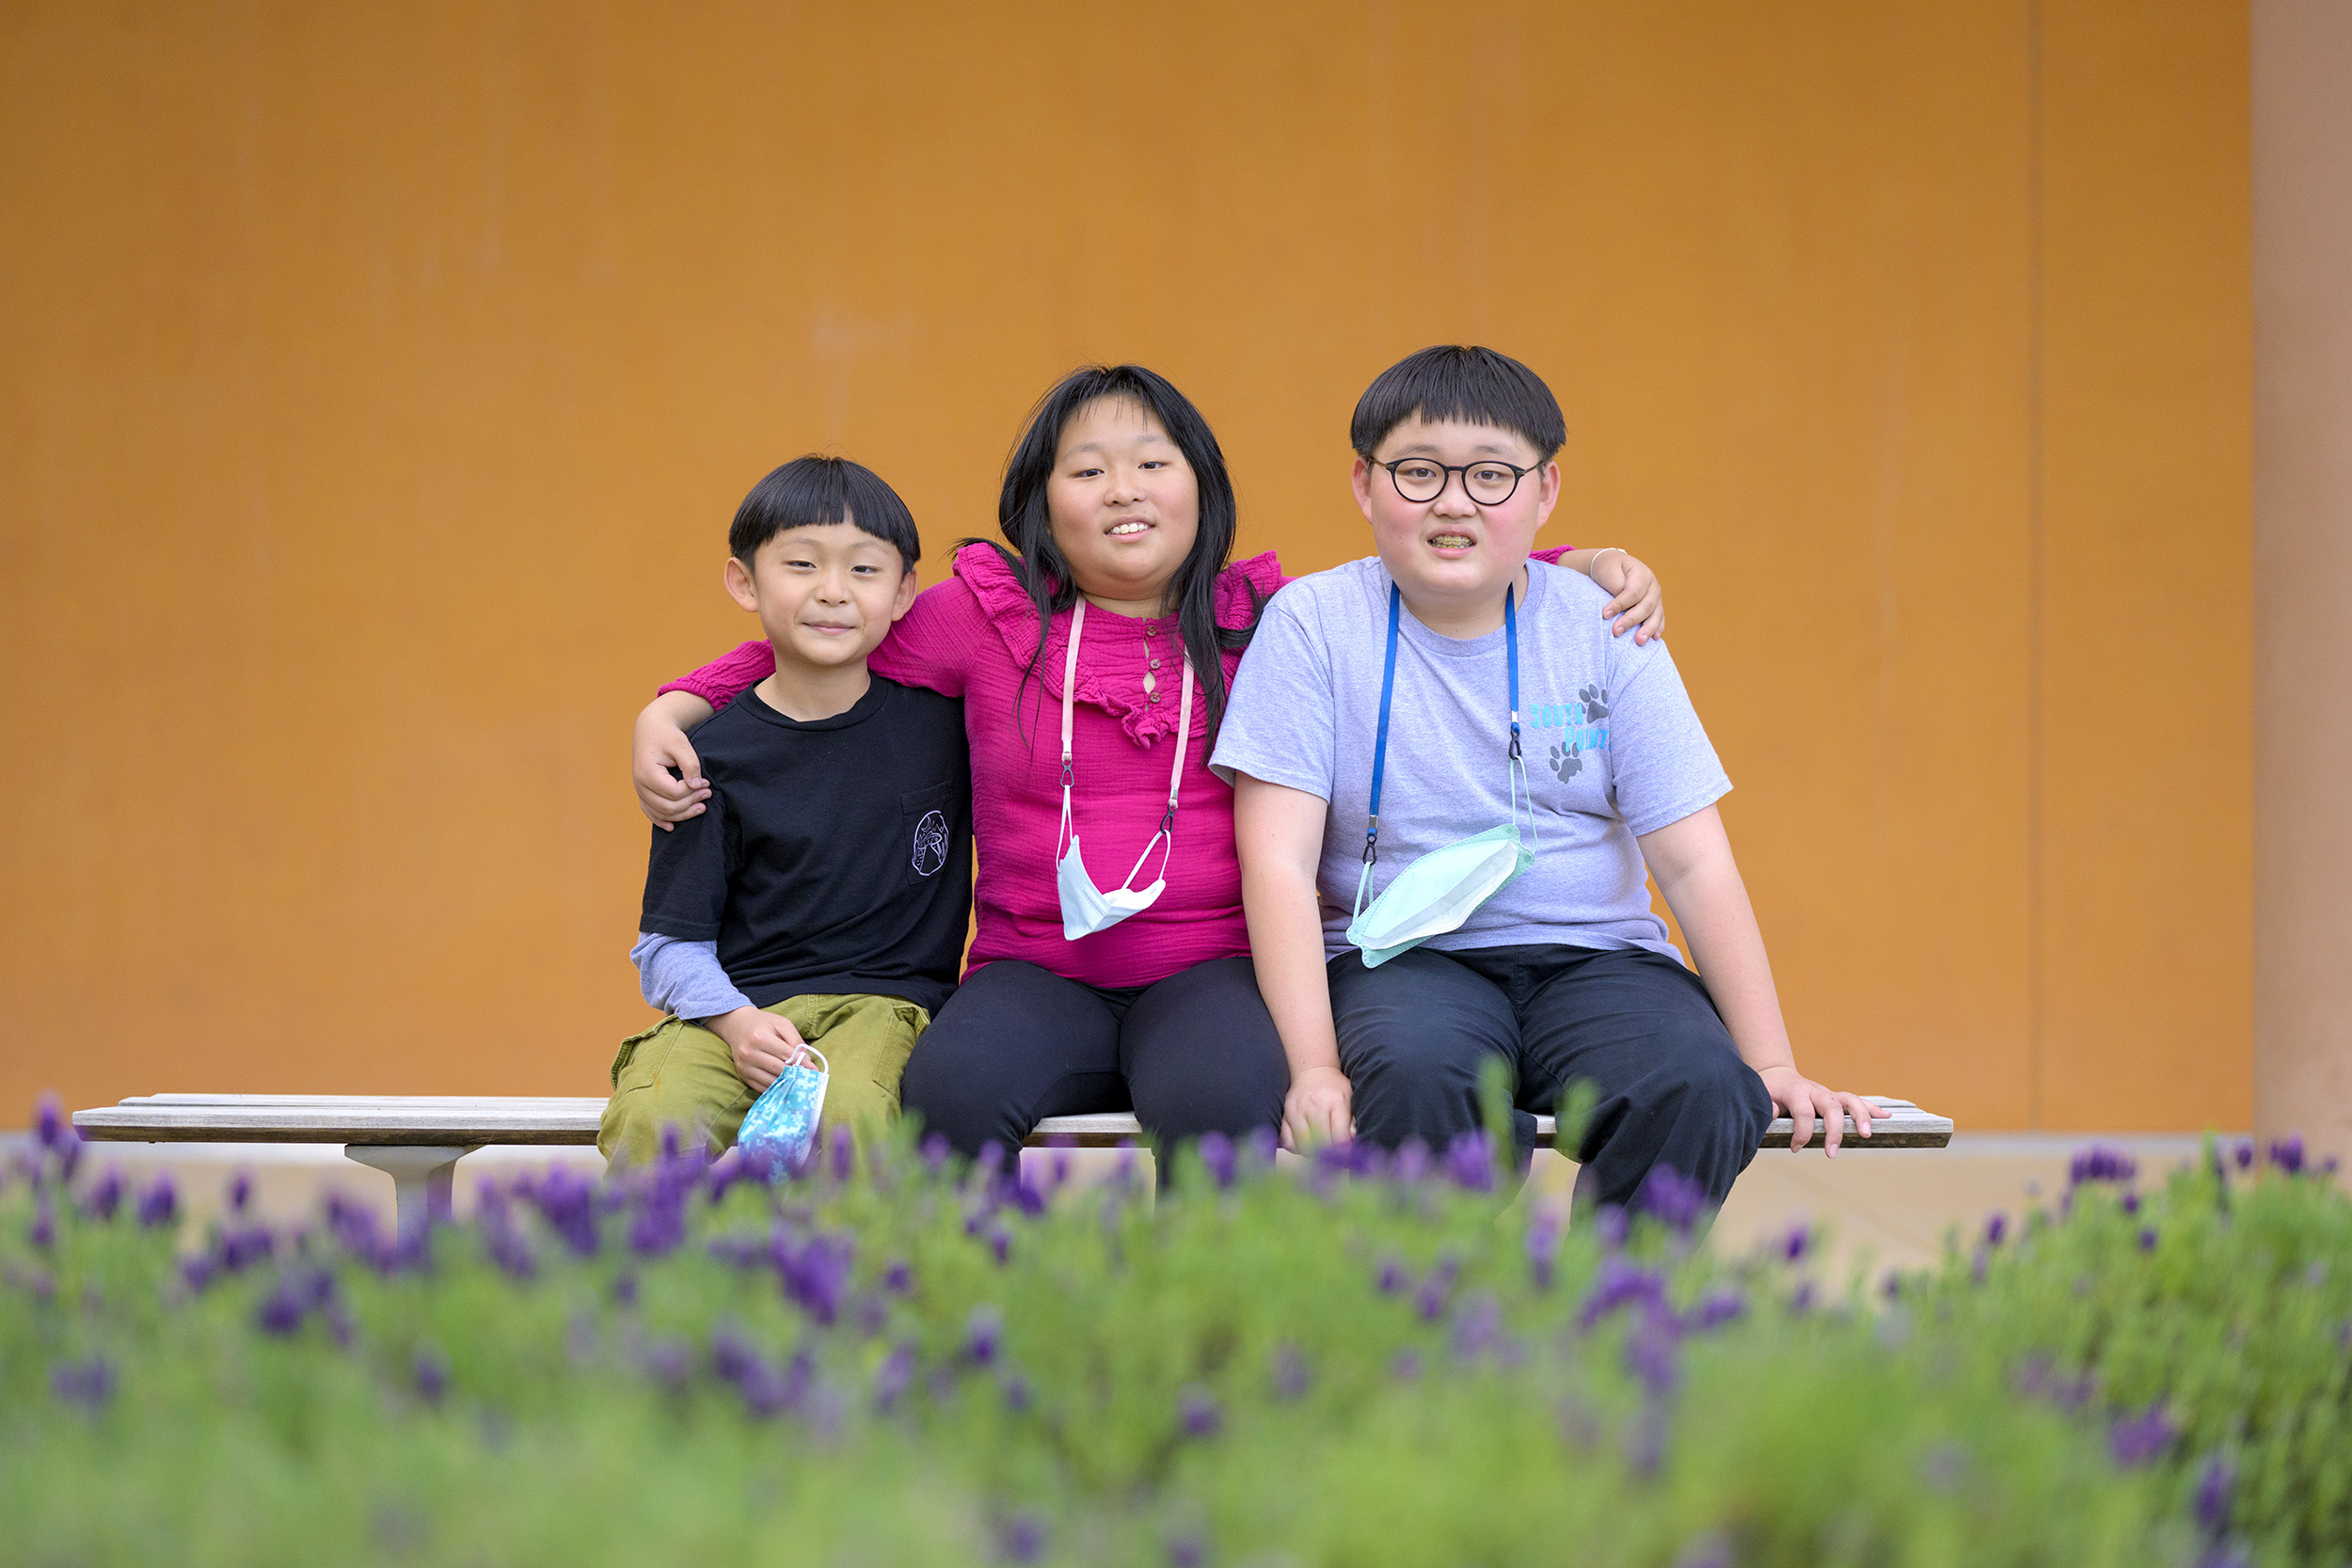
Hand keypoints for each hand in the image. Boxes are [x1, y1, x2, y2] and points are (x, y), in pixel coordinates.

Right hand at [634, 703, 709, 829]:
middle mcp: (640, 785)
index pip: (674, 793)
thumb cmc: (666, 735)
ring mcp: (639, 790)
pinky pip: (650, 812)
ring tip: (701, 808)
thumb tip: (696, 787)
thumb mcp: (681, 745)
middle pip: (668, 807)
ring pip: (661, 813)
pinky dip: (661, 820)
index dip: (693, 791)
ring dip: (682, 814)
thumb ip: (690, 765)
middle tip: (708, 794)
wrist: (650, 729)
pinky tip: (672, 827)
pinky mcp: (642, 792)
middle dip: (691, 803)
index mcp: (647, 773)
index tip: (707, 783)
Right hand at [706, 1007, 810, 1091]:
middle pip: (779, 1069)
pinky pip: (762, 1087)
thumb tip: (807, 1061)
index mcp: (760, 1037)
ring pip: (771, 1081)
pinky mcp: (742, 1075)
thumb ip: (796, 1041)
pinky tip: (785, 1085)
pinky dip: (776, 1088)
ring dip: (787, 1084)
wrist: (737, 1025)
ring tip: (799, 1083)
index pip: (786, 1055)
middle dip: (796, 1075)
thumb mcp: (782, 1024)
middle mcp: (749, 1053)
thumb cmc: (763, 1024)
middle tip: (809, 1079)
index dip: (802, 1064)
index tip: (815, 1070)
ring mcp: (744, 1066)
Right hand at [1281, 1065, 1354, 1151]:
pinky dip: (1295, 1147)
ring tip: (1318, 1148)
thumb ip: (1353, 1122)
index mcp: (1337, 1102)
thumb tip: (1352, 1141)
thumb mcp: (1352, 1100)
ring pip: (1303, 1145)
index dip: (1344, 1152)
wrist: (1313, 1071)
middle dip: (1329, 1154)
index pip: (1340, 1138)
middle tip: (1332, 1154)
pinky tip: (1304, 1143)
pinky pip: (1287, 1140)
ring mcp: (1298, 1109)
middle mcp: (1316, 1105)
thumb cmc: (1335, 1089)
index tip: (1345, 1156)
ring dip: (1312, 1152)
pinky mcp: (1285, 1113)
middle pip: (1322, 1144)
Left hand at [1592, 550, 1664, 644]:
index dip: (1620, 604)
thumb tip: (1620, 603)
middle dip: (1631, 620)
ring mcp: (1657, 598)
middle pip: (1646, 606)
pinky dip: (1657, 629)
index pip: (1634, 592)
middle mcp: (1653, 587)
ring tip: (1638, 642)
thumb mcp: (1609, 571)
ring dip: (1648, 629)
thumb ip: (1616, 585)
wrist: (1614, 566)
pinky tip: (1653, 639)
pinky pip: (1659, 620)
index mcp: (1643, 574)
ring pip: (1656, 615)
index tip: (1604, 614)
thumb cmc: (1609, 569)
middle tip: (1616, 632)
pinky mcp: (1656, 608)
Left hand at [1757, 1065, 1890, 1156]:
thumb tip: (1772, 1111)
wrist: (1777, 1075)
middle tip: (1831, 1153)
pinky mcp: (1836, 1099)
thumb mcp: (1760, 1095)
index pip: (1803, 1112)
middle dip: (1834, 1130)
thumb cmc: (1769, 1090)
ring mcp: (1828, 1094)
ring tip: (1866, 1134)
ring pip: (1849, 1100)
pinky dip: (1872, 1109)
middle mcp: (1815, 1091)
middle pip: (1830, 1106)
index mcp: (1795, 1092)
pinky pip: (1857, 1102)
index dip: (1801, 1133)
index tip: (1795, 1148)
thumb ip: (1765, 1105)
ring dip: (1860, 1117)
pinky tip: (1886, 1118)